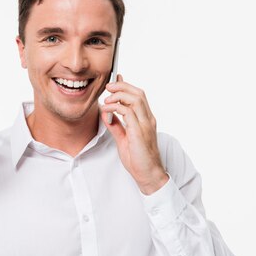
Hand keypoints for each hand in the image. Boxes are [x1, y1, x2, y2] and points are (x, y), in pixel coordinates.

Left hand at [100, 74, 168, 194]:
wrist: (148, 174)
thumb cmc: (138, 159)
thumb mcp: (123, 139)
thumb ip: (116, 126)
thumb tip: (107, 115)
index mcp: (146, 119)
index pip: (138, 96)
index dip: (126, 86)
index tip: (114, 81)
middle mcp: (148, 119)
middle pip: (138, 93)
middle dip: (122, 86)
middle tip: (108, 86)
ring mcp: (145, 125)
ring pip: (135, 99)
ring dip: (118, 95)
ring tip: (107, 99)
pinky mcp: (139, 132)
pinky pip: (128, 113)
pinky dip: (116, 108)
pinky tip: (107, 111)